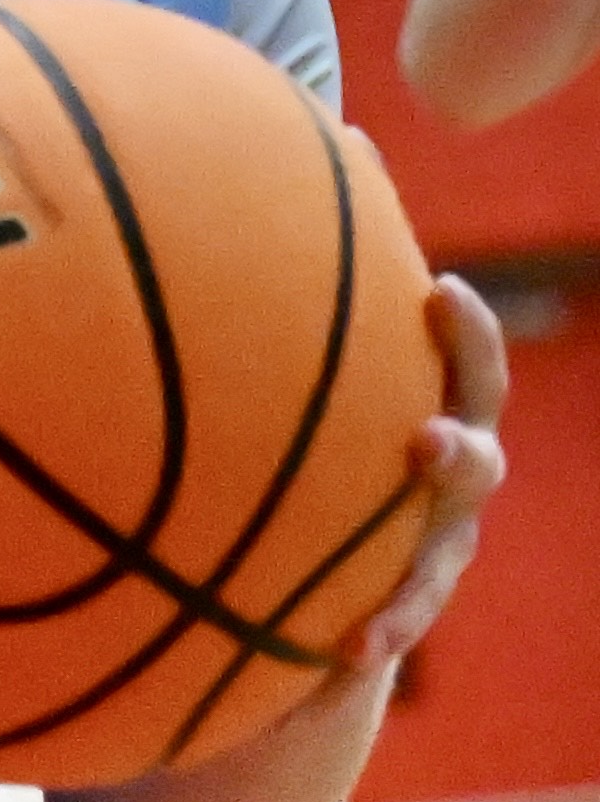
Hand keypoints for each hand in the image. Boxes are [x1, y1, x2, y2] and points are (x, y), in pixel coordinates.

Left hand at [346, 271, 506, 677]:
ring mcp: (427, 557)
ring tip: (370, 622)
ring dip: (411, 593)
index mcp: (438, 404)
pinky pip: (382, 635)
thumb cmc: (327, 412)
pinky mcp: (390, 616)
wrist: (326, 537)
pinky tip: (331, 664)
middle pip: (474, 467)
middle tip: (424, 440)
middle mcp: (445, 483)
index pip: (468, 364)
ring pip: (434, 573)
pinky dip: (360, 653)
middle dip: (458, 454)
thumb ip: (329, 261)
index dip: (464, 332)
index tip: (438, 291)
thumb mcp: (326, 347)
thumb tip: (332, 138)